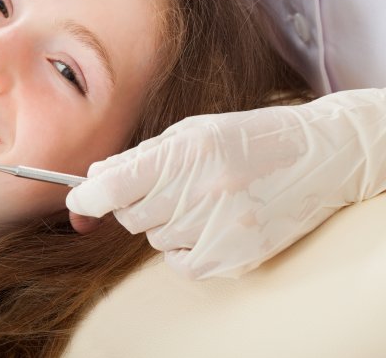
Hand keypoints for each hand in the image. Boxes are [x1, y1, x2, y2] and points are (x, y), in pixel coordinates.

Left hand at [66, 88, 385, 278]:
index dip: (86, 197)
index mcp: (186, 153)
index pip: (113, 188)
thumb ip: (140, 156)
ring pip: (156, 238)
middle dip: (133, 202)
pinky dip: (184, 247)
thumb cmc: (247, 137)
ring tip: (200, 198)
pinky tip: (209, 222)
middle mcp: (201, 192)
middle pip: (130, 216)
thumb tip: (93, 178)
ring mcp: (219, 228)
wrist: (317, 158)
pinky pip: (181, 263)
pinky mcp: (235, 257)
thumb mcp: (192, 131)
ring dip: (164, 222)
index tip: (78, 200)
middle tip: (162, 186)